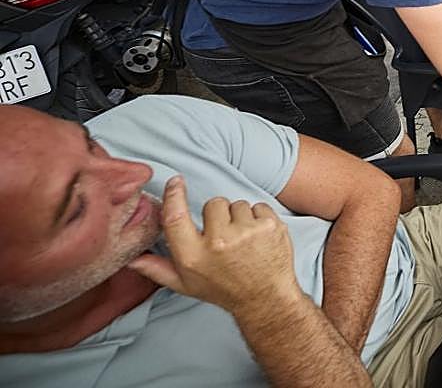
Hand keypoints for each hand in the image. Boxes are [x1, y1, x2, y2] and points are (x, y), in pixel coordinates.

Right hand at [127, 176, 300, 315]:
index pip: (176, 217)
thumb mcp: (186, 284)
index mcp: (193, 255)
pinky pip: (258, 206)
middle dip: (218, 215)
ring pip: (237, 204)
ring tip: (243, 240)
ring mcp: (246, 233)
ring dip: (240, 218)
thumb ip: (157, 269)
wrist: (265, 298)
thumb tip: (132, 258)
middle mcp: (218, 242)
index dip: (174, 196)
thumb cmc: (223, 289)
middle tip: (225, 237)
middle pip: (213, 204)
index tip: (176, 182)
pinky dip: (259, 218)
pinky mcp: (269, 226)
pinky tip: (259, 237)